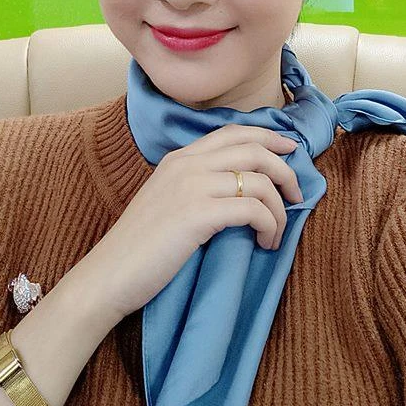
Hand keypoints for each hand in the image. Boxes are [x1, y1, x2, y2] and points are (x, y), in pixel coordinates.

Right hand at [93, 123, 302, 321]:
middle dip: (284, 169)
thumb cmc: (139, 246)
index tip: (290, 150)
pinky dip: (269, 225)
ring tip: (277, 232)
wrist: (108, 274)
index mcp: (179, 157)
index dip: (268, 137)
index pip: (234, 132)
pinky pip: (252, 209)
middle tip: (296, 194)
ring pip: (259, 179)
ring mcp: (191, 186)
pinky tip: (264, 242)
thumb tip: (238, 189)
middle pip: (253, 148)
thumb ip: (195, 185)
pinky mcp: (197, 214)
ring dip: (280, 207)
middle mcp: (187, 163)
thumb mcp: (167, 200)